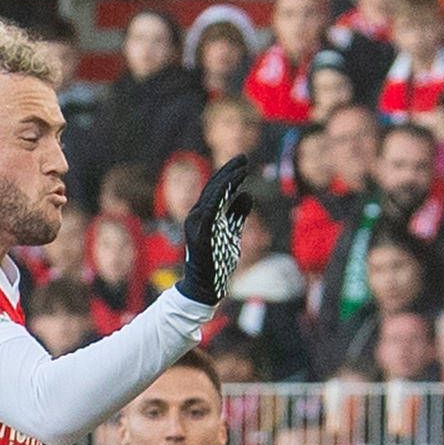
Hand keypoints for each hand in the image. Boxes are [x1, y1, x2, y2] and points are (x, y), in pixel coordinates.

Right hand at [172, 153, 271, 303]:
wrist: (205, 286)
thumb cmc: (217, 261)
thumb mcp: (231, 232)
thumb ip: (237, 214)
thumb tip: (247, 195)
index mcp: (204, 214)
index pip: (216, 189)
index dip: (229, 174)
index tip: (244, 163)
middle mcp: (197, 216)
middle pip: (213, 187)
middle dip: (229, 172)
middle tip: (244, 158)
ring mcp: (196, 225)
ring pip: (211, 197)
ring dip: (226, 181)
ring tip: (241, 169)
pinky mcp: (200, 236)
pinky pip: (210, 212)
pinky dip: (219, 199)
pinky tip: (231, 187)